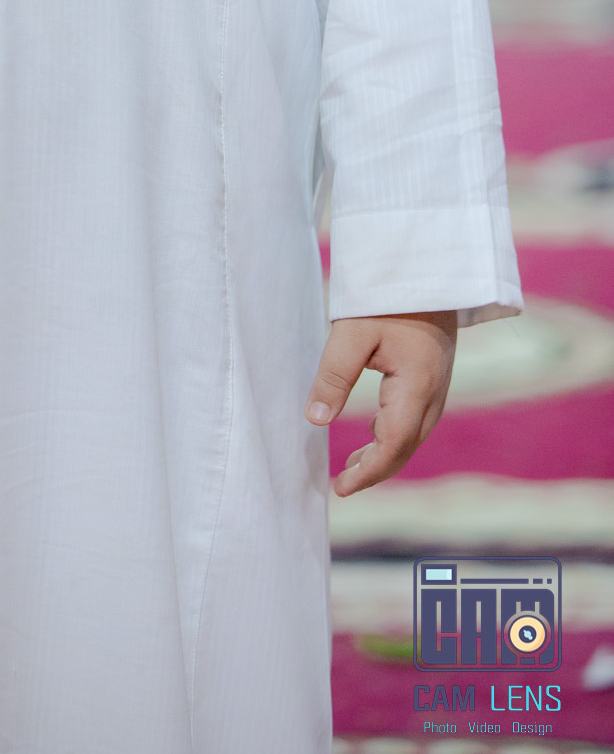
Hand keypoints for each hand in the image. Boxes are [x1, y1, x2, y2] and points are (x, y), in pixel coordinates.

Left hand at [306, 310, 456, 496]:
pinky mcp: (435, 375)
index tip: (341, 487)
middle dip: (375, 469)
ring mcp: (439, 385)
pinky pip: (415, 417)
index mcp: (417, 386)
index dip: (368, 471)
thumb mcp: (351, 332)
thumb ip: (333, 377)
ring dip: (384, 453)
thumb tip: (315, 420)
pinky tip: (372, 433)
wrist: (428, 265)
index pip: (394, 444)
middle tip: (341, 485)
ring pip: (412, 434)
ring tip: (352, 466)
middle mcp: (435, 392)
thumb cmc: (386, 295)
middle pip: (406, 446)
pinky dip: (393, 434)